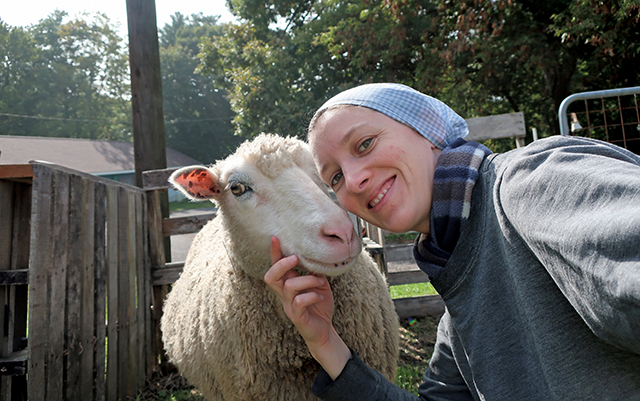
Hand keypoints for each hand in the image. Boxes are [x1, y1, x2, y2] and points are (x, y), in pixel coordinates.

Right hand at [264, 236, 350, 378]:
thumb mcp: (318, 284)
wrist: (324, 330)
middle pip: (271, 277)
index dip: (275, 253)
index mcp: (288, 284)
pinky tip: (320, 296)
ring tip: (320, 281)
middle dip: (281, 265)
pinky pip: (299, 302)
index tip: (276, 238)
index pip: (276, 267)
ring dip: (307, 280)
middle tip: (295, 258)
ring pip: (289, 286)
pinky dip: (311, 296)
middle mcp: (284, 295)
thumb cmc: (318, 305)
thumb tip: (316, 255)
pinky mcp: (297, 317)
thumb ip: (313, 271)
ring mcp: (289, 306)